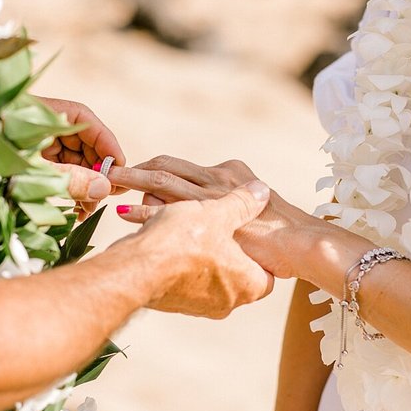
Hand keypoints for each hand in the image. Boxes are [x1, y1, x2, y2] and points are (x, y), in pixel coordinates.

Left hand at [37, 97, 124, 219]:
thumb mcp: (32, 170)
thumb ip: (69, 178)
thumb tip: (104, 189)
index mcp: (47, 114)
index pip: (89, 124)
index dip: (108, 147)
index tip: (122, 170)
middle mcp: (48, 126)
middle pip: (85, 145)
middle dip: (97, 173)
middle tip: (105, 197)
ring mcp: (41, 142)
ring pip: (75, 162)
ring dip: (85, 186)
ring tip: (87, 210)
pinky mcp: (35, 159)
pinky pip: (61, 171)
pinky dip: (70, 188)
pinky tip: (76, 209)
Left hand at [107, 157, 316, 278]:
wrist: (300, 242)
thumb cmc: (284, 236)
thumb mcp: (257, 216)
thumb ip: (237, 211)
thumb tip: (222, 219)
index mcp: (230, 173)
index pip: (185, 168)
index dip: (158, 170)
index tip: (139, 175)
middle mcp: (218, 178)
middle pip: (168, 168)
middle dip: (139, 168)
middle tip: (113, 169)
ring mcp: (211, 196)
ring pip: (162, 181)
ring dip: (133, 179)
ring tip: (109, 179)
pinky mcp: (206, 217)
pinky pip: (165, 212)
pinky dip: (142, 211)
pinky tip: (124, 213)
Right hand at [128, 181, 275, 318]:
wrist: (136, 269)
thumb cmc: (181, 243)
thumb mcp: (217, 213)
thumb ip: (242, 203)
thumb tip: (260, 191)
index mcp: (249, 282)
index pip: (266, 270)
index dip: (255, 249)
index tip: (244, 234)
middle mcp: (230, 301)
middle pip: (236, 270)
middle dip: (224, 248)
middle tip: (214, 228)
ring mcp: (202, 307)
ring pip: (208, 274)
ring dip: (200, 253)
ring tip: (187, 230)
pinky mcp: (177, 304)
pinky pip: (185, 279)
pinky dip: (180, 261)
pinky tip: (169, 241)